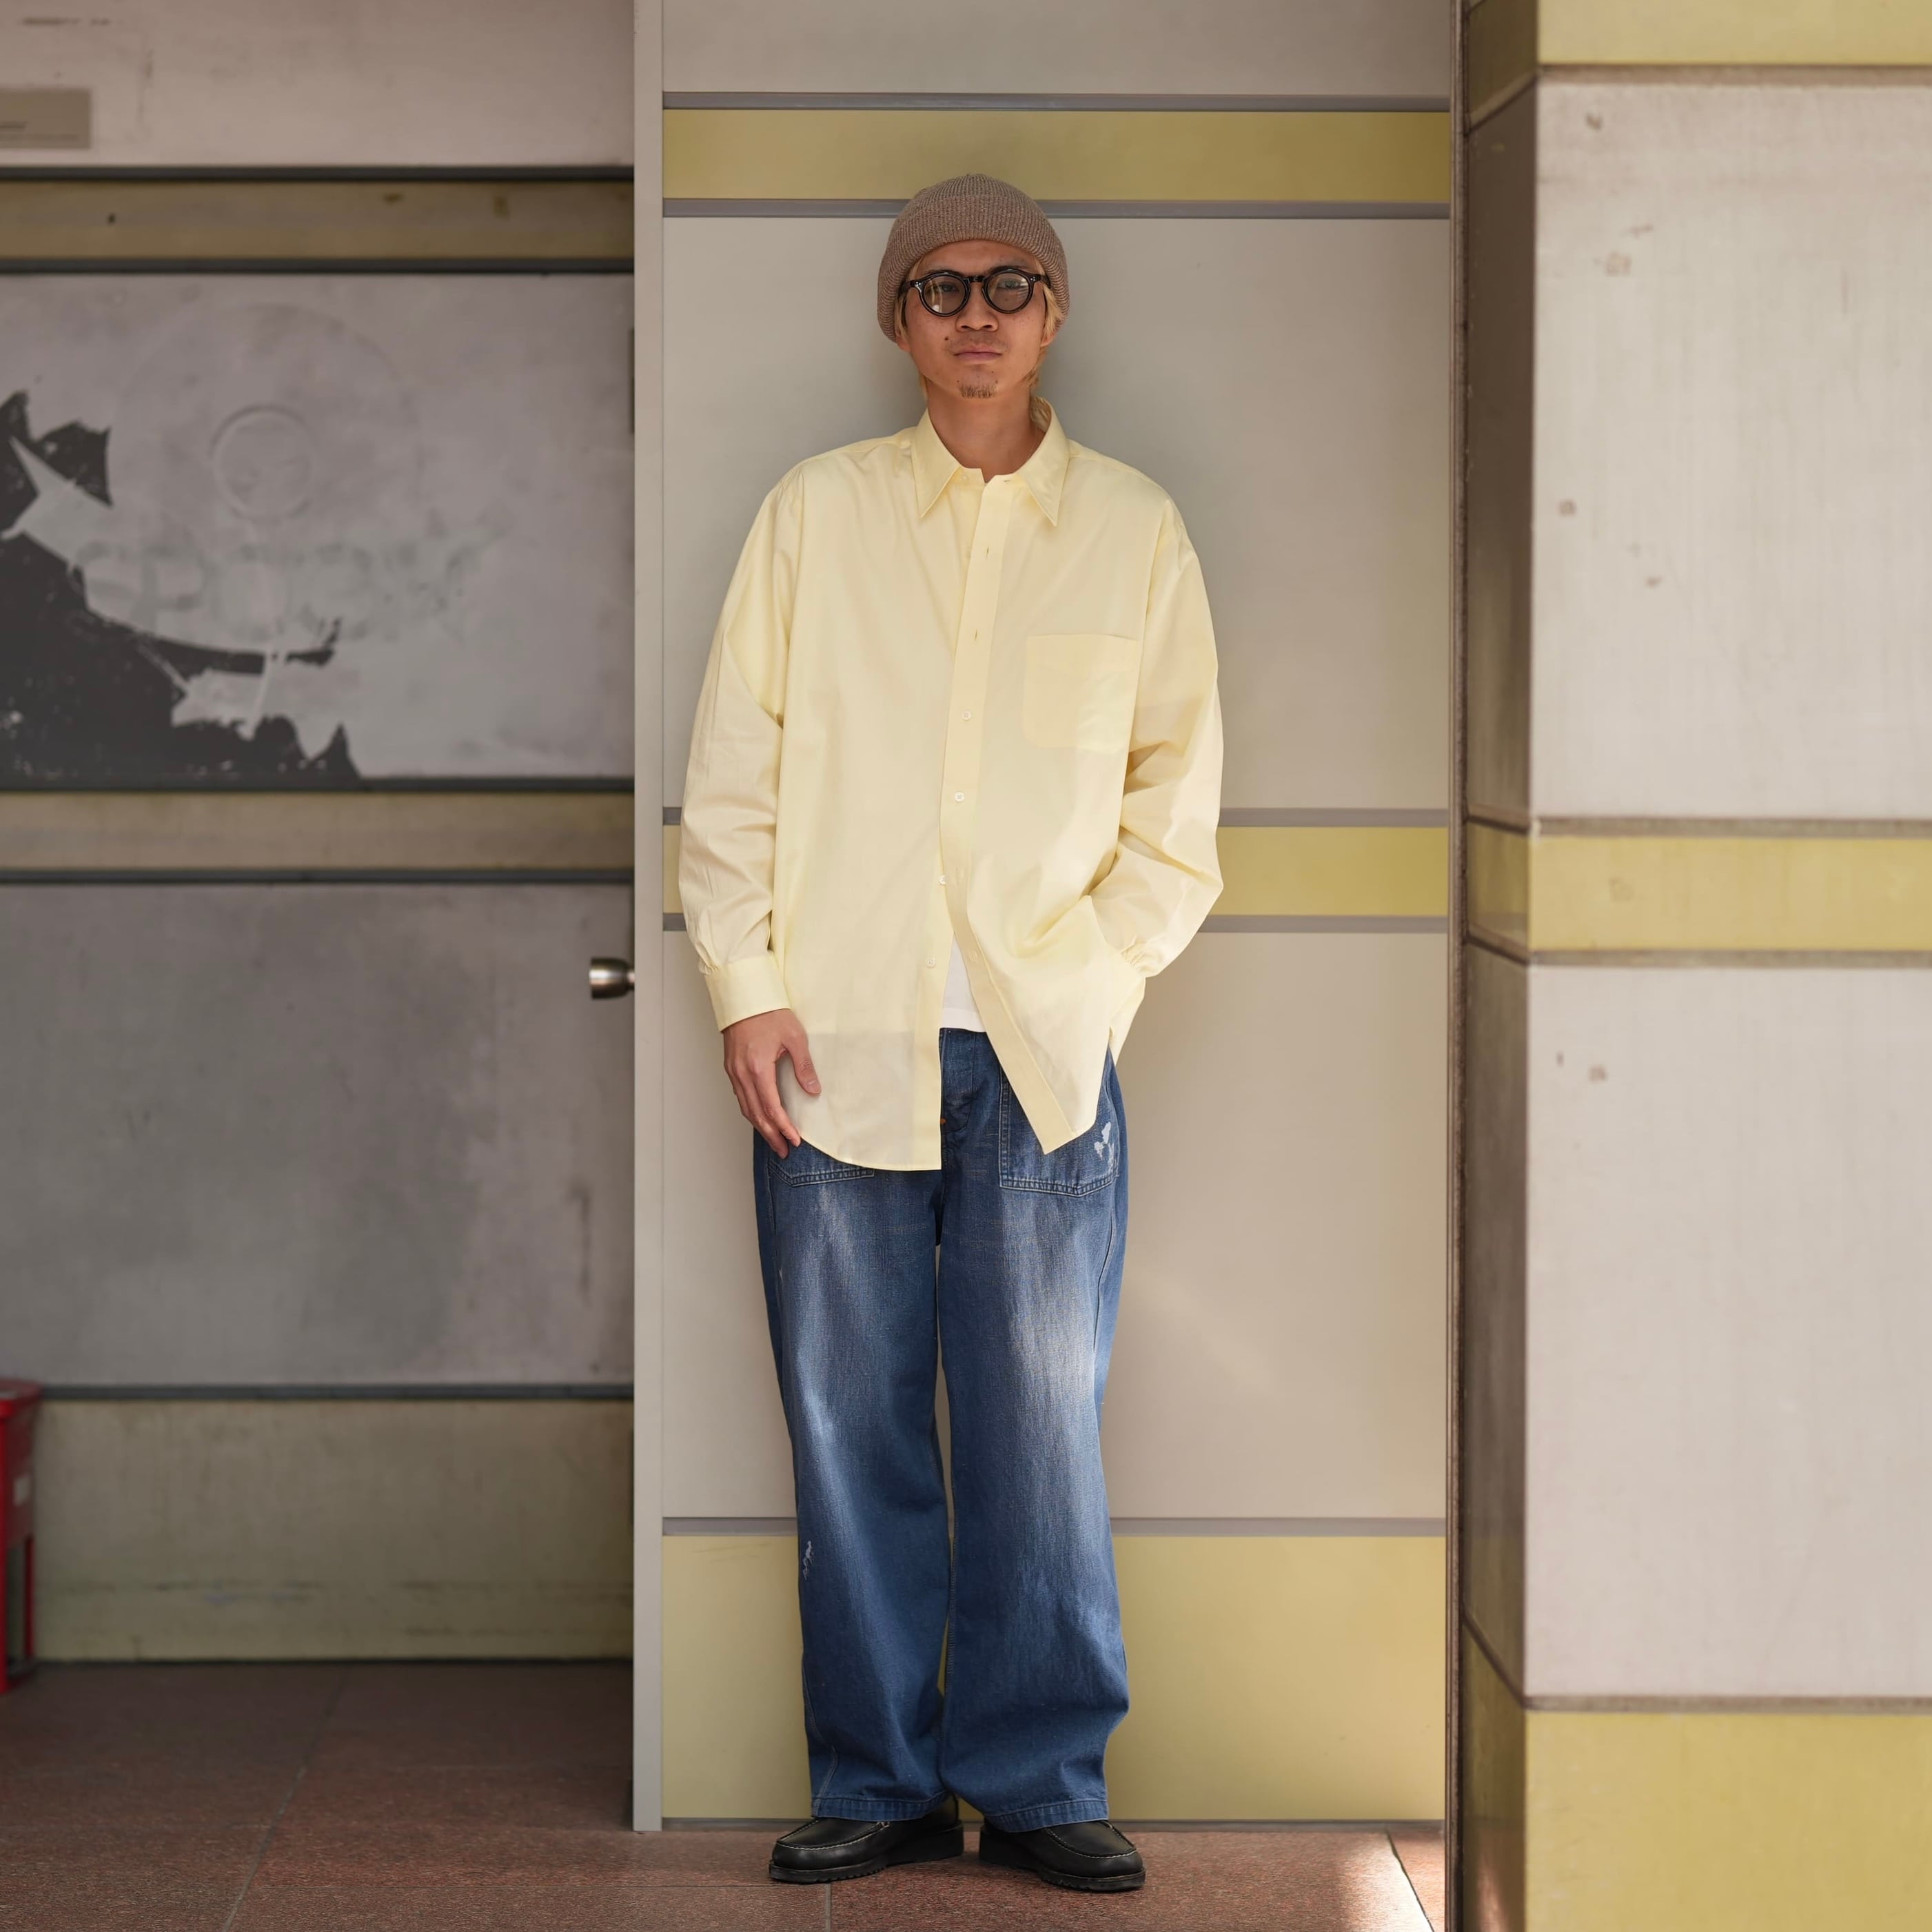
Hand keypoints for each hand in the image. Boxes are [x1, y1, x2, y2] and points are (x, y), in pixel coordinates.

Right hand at [722, 1008, 820, 1157]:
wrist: (745, 997)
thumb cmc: (769, 1012)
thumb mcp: (794, 1037)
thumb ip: (804, 1066)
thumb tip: (813, 1090)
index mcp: (758, 1068)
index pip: (771, 1107)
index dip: (783, 1126)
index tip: (794, 1140)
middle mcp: (742, 1074)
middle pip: (756, 1114)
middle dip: (771, 1135)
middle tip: (783, 1150)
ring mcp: (733, 1071)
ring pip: (745, 1108)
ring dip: (759, 1127)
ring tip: (773, 1140)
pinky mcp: (731, 1067)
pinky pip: (740, 1096)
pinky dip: (750, 1112)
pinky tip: (759, 1117)